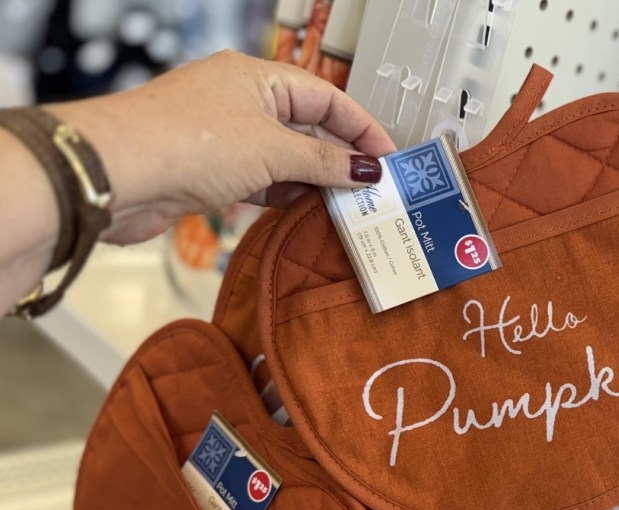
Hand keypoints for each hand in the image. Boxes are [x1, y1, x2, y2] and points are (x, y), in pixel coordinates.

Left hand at [47, 50, 395, 245]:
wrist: (116, 175)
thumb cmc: (180, 140)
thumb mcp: (272, 150)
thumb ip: (324, 162)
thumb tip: (365, 168)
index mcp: (257, 77)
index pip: (327, 97)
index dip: (361, 127)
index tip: (387, 156)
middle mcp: (241, 101)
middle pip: (307, 128)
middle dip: (338, 158)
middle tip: (369, 187)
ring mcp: (225, 136)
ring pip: (285, 157)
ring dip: (312, 180)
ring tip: (343, 203)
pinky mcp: (210, 170)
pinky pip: (262, 179)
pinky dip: (284, 193)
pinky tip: (302, 208)